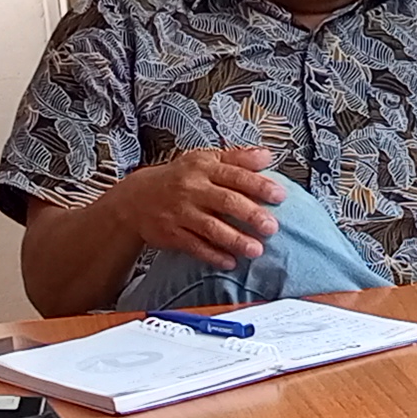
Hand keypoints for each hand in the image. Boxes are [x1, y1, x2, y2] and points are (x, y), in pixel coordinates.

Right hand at [118, 145, 284, 272]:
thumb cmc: (178, 178)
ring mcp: (181, 212)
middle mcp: (192, 189)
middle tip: (272, 227)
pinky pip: (195, 246)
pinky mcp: (171, 233)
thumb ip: (237, 158)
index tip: (279, 195)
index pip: (235, 175)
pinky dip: (213, 255)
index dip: (259, 185)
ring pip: (211, 227)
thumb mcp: (204, 160)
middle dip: (251, 215)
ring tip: (256, 250)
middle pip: (226, 201)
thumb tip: (268, 156)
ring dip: (235, 239)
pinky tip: (230, 262)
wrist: (136, 199)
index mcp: (204, 168)